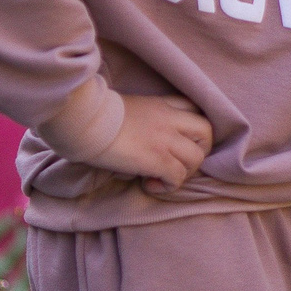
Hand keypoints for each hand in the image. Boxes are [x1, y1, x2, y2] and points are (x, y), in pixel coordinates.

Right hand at [83, 93, 214, 196]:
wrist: (84, 120)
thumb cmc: (95, 116)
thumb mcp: (127, 109)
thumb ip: (143, 120)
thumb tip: (143, 142)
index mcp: (161, 104)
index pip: (193, 109)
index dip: (191, 129)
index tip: (178, 141)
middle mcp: (169, 119)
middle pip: (206, 132)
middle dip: (198, 151)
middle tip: (176, 162)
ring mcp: (166, 139)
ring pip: (196, 158)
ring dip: (182, 173)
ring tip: (160, 177)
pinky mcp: (157, 159)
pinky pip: (178, 177)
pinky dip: (168, 186)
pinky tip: (148, 184)